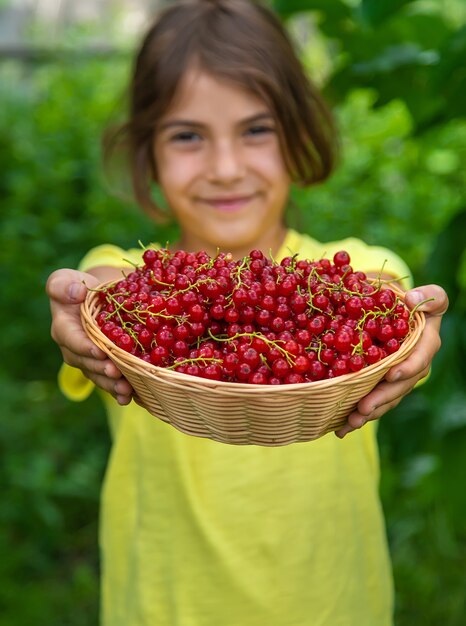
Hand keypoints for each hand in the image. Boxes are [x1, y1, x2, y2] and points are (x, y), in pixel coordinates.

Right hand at [46, 269, 133, 404]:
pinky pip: (109, 381)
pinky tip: (131, 397)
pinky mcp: (102, 367)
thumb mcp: (68, 279)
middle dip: (102, 369)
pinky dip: (119, 391)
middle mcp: (73, 349)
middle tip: (117, 373)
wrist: (97, 300)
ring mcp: (87, 361)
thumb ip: (63, 284)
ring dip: (112, 385)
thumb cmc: (80, 287)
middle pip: (86, 363)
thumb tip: (77, 293)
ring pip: (98, 376)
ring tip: (126, 390)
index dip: (85, 347)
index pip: (71, 339)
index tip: (100, 351)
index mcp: (63, 327)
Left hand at [335, 284, 447, 438]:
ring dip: (369, 412)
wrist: (394, 313)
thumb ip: (427, 296)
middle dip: (382, 398)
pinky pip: (374, 401)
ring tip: (350, 422)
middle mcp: (415, 365)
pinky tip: (341, 427)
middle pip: (401, 386)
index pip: (421, 356)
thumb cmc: (408, 301)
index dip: (408, 367)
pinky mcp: (382, 385)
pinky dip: (358, 414)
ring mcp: (399, 378)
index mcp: (426, 343)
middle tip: (363, 408)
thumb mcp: (424, 294)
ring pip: (387, 399)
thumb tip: (413, 299)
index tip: (391, 374)